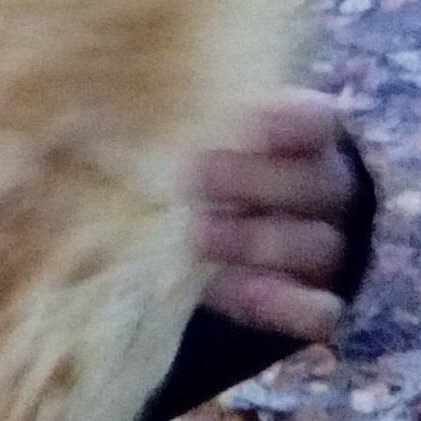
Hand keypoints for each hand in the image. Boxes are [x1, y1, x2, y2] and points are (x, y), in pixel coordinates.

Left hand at [194, 89, 357, 342]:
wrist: (221, 242)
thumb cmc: (203, 174)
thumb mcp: (192, 144)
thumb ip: (172, 128)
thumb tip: (94, 109)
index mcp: (304, 141)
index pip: (315, 121)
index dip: (288, 120)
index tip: (246, 121)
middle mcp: (325, 191)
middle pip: (316, 183)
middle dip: (256, 180)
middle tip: (196, 175)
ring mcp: (325, 250)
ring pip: (318, 245)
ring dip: (259, 240)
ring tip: (197, 234)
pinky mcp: (313, 304)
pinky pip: (317, 311)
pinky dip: (285, 305)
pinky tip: (243, 291)